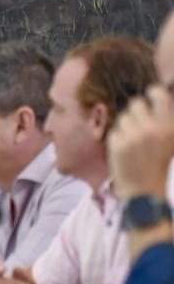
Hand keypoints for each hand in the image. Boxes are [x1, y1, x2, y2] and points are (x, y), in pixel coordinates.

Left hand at [109, 85, 173, 200]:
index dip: (153, 92)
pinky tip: (126, 151)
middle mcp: (152, 129)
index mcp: (170, 127)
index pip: (158, 95)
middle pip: (136, 103)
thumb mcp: (171, 142)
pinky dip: (118, 139)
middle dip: (137, 111)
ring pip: (123, 118)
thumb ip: (166, 120)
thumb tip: (161, 94)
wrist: (145, 190)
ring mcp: (133, 137)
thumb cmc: (160, 164)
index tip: (151, 95)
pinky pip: (114, 132)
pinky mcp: (117, 145)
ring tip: (134, 142)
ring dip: (127, 127)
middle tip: (140, 124)